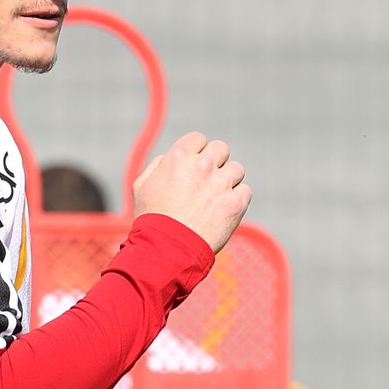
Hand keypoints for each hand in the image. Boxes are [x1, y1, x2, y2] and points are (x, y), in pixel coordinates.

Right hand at [132, 131, 250, 253]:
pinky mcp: (236, 203)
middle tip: (207, 180)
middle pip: (221, 149)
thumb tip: (171, 158)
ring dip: (228, 180)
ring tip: (215, 198)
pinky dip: (237, 199)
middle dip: (215, 162)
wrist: (167, 249)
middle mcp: (203, 165)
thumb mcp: (142, 185)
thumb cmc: (152, 218)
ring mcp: (221, 183)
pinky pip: (245, 191)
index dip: (196, 151)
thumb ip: (159, 165)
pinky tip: (223, 210)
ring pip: (236, 170)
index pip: (199, 139)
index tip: (194, 165)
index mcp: (179, 156)